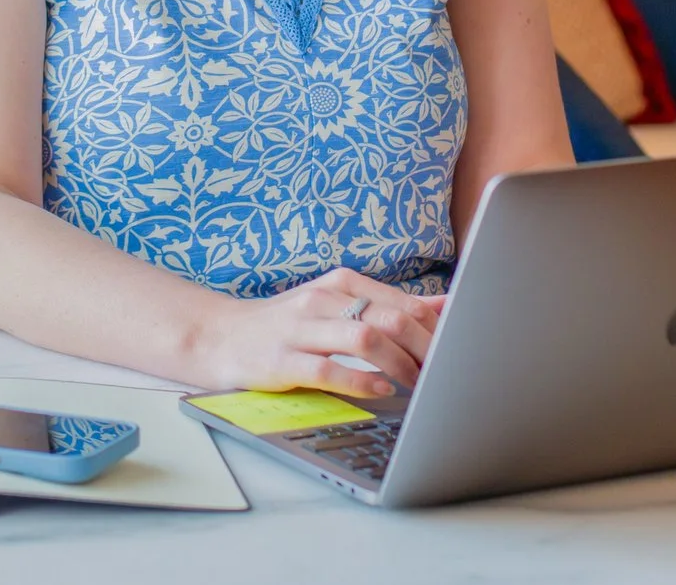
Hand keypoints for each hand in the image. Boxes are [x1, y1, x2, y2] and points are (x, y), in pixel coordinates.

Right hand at [192, 269, 442, 398]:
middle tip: (444, 372)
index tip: (455, 351)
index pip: (402, 303)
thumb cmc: (287, 325)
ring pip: (364, 339)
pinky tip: (380, 390)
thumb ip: (388, 306)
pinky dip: (361, 381)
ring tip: (418, 384)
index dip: (435, 330)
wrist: (220, 336)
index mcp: (340, 283)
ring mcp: (299, 329)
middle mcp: (321, 300)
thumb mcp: (337, 305)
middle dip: (424, 349)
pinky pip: (328, 370)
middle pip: (389, 319)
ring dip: (399, 364)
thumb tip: (444, 305)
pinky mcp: (281, 360)